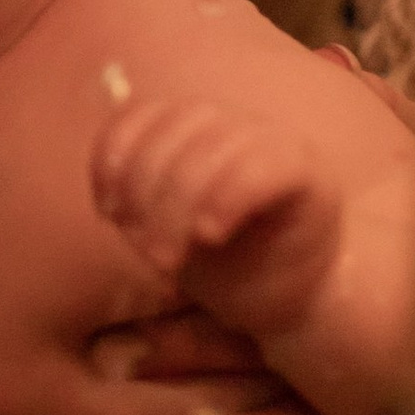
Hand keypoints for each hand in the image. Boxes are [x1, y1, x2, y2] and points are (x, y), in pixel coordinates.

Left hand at [92, 94, 340, 340]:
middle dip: (146, 195)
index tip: (109, 212)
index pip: (143, 114)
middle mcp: (232, 124)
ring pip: (210, 149)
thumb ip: (142, 203)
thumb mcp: (171, 234)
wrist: (301, 300)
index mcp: (194, 129)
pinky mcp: (306, 170)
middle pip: (173, 131)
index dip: (114, 156)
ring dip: (176, 209)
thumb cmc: (232, 266)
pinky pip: (258, 168)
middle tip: (147, 254)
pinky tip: (209, 235)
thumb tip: (112, 193)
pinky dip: (224, 199)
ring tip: (170, 260)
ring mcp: (273, 141)